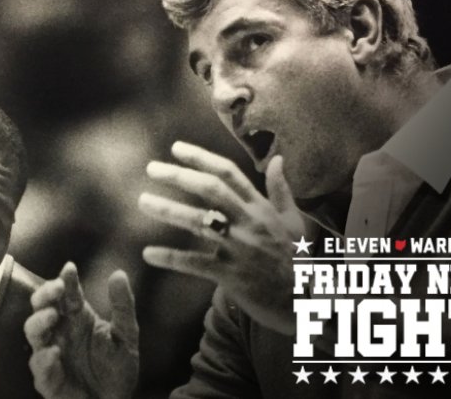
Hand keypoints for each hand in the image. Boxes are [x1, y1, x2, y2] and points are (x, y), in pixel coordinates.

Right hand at [24, 263, 138, 398]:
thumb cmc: (117, 367)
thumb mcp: (126, 334)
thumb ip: (123, 305)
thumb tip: (119, 273)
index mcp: (77, 317)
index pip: (67, 293)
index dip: (66, 279)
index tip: (70, 268)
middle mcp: (60, 332)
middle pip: (42, 306)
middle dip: (45, 294)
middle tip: (57, 288)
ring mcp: (51, 354)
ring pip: (33, 333)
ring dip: (39, 321)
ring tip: (52, 315)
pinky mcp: (49, 380)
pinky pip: (40, 368)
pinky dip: (44, 360)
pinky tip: (54, 352)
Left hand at [138, 141, 304, 333]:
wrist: (307, 303)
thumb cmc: (298, 260)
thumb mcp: (294, 221)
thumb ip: (281, 190)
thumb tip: (278, 159)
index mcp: (261, 208)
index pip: (228, 173)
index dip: (201, 158)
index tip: (175, 148)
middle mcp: (249, 222)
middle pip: (210, 190)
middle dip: (179, 176)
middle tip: (151, 169)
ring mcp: (239, 248)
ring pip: (198, 223)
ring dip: (168, 210)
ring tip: (143, 201)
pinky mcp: (231, 275)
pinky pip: (194, 264)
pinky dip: (170, 258)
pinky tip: (148, 253)